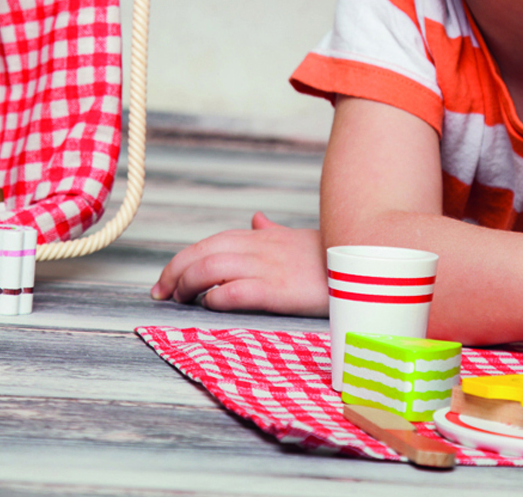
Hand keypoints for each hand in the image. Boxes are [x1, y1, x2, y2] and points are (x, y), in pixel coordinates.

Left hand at [150, 212, 327, 316]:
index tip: (166, 279)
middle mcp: (258, 248)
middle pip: (203, 253)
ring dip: (187, 283)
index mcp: (259, 237)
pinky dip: (218, 295)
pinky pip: (238, 290)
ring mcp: (267, 268)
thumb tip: (257, 218)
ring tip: (177, 299)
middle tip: (161, 293)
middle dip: (175, 271)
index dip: (183, 259)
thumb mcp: (295, 237)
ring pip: (212, 267)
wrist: (361, 265)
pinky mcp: (278, 291)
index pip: (210, 243)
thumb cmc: (326, 256)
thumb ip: (272, 231)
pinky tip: (208, 304)